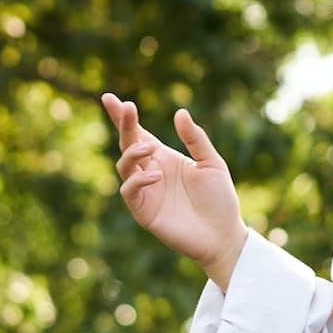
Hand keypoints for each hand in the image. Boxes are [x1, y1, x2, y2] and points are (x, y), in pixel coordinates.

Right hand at [101, 93, 248, 268]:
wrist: (223, 234)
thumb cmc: (219, 199)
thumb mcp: (212, 163)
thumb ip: (195, 139)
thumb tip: (179, 112)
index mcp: (164, 158)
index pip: (139, 134)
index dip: (124, 117)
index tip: (109, 98)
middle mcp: (151, 172)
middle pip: (128, 144)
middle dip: (124, 125)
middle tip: (127, 106)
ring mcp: (146, 192)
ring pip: (124, 166)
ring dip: (132, 153)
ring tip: (150, 148)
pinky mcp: (144, 211)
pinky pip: (130, 192)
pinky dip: (138, 180)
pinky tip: (155, 176)